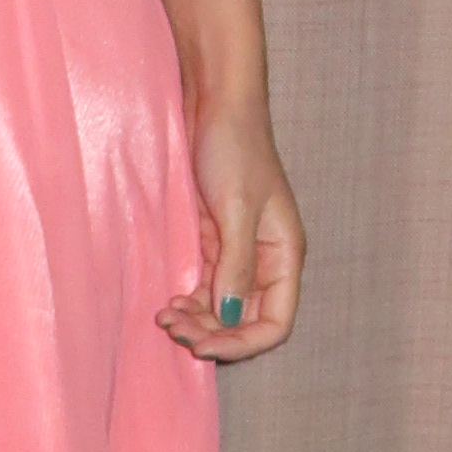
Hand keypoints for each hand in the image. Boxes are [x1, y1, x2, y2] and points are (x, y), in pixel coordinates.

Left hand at [158, 94, 306, 361]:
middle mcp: (266, 261)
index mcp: (285, 255)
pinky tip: (169, 303)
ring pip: (222, 308)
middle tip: (174, 330)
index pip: (276, 322)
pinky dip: (190, 301)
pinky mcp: (214, 241)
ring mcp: (238, 253)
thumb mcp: (236, 208)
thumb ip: (236, 266)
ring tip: (166, 319)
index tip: (205, 346)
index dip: (244, 343)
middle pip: (247, 321)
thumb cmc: (234, 148)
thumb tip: (230, 316)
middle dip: (214, 333)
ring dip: (198, 321)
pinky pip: (206, 287)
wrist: (215, 104)